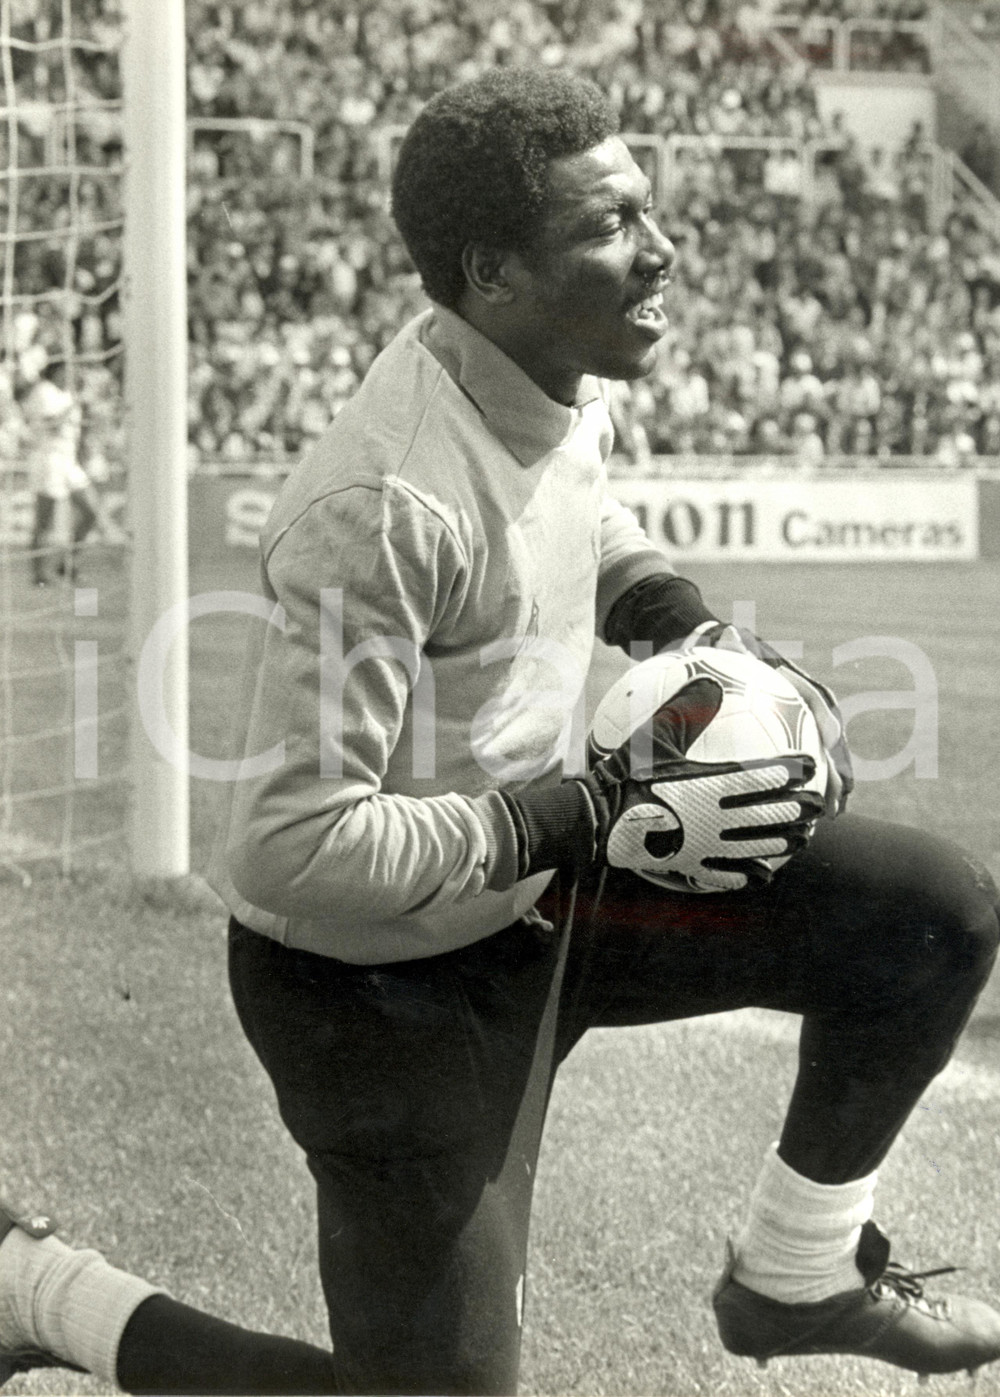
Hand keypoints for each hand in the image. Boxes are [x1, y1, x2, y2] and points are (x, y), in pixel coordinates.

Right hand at [581, 678, 824, 891]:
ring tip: (803, 842)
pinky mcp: (691, 864)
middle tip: (818, 807)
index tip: (810, 767)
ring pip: (756, 847)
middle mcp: (717, 817)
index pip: (763, 777)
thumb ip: (687, 707)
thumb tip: (710, 679)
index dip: (790, 772)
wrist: (599, 820)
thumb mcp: (654, 732)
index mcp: (711, 784)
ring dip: (783, 843)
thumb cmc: (625, 773)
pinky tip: (762, 876)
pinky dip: (749, 875)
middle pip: (768, 815)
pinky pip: (727, 873)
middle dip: (797, 810)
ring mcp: (706, 845)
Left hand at [679, 622, 853, 816]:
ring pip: (819, 758)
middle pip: (827, 739)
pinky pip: (797, 768)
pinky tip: (795, 819)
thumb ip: (732, 647)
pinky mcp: (788, 741)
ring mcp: (799, 724)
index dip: (828, 727)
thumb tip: (729, 632)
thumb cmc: (720, 652)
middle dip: (836, 768)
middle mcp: (804, 707)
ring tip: (829, 815)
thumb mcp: (726, 648)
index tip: (832, 746)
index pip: (818, 704)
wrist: (718, 653)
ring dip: (827, 785)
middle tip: (838, 799)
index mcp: (795, 684)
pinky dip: (800, 791)